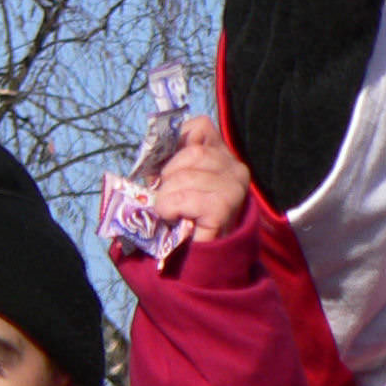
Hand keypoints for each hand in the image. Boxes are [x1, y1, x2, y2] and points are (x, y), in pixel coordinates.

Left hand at [149, 118, 250, 243]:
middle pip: (192, 152)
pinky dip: (170, 209)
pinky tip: (175, 219)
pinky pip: (185, 199)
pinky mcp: (224, 208)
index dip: (175, 144)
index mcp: (223, 156)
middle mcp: (236, 168)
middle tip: (168, 197)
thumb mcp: (178, 183)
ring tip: (171, 212)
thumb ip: (170, 164)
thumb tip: (150, 158)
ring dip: (166, 197)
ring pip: (184, 176)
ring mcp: (233, 188)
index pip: (199, 127)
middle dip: (168, 176)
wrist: (201, 259)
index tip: (166, 168)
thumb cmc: (185, 217)